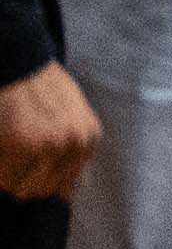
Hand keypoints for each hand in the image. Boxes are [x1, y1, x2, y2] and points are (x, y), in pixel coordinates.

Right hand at [0, 69, 81, 202]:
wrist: (16, 58)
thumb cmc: (36, 83)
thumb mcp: (69, 112)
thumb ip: (68, 144)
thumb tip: (58, 189)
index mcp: (87, 139)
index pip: (63, 185)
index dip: (38, 182)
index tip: (23, 174)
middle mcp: (74, 144)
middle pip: (42, 190)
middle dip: (20, 181)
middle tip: (9, 162)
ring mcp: (49, 146)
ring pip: (20, 188)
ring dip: (7, 176)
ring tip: (4, 152)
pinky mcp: (21, 144)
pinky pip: (3, 177)